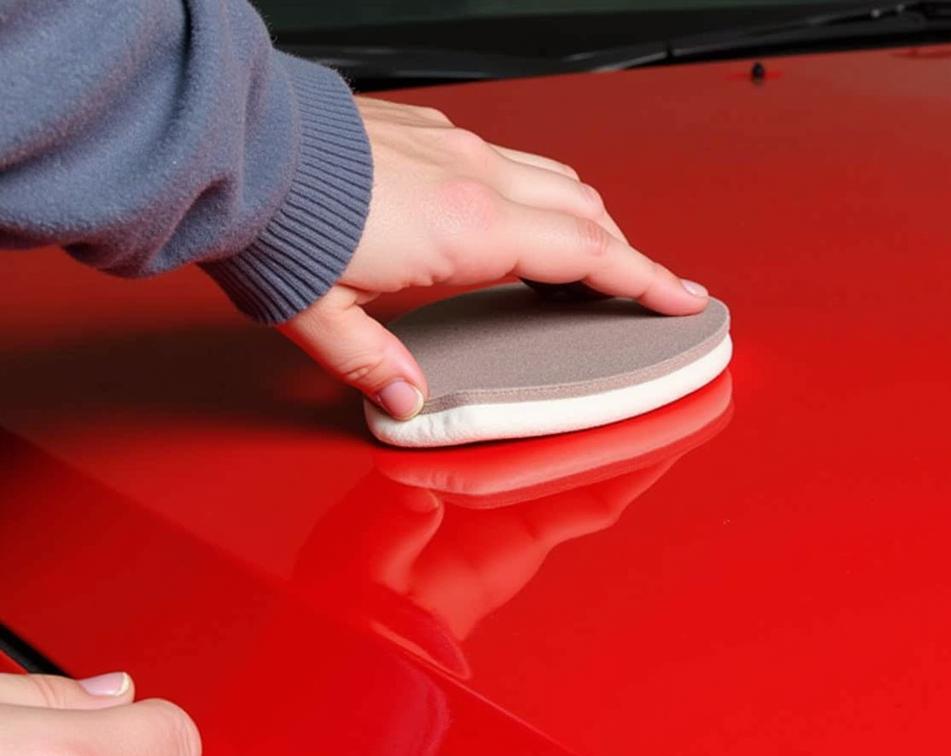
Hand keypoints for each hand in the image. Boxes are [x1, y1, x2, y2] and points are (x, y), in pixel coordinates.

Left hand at [279, 96, 708, 419]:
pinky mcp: (431, 131)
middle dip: (624, 252)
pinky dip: (538, 191)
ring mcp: (457, 148)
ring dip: (586, 218)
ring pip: (555, 177)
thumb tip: (407, 401)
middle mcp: (477, 180)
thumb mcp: (325, 319)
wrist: (238, 143)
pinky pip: (513, 158)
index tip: (685, 296)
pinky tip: (514, 213)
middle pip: (585, 213)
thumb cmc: (281, 222)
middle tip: (641, 287)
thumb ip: (374, 365)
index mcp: (471, 231)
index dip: (645, 280)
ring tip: (590, 254)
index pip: (588, 256)